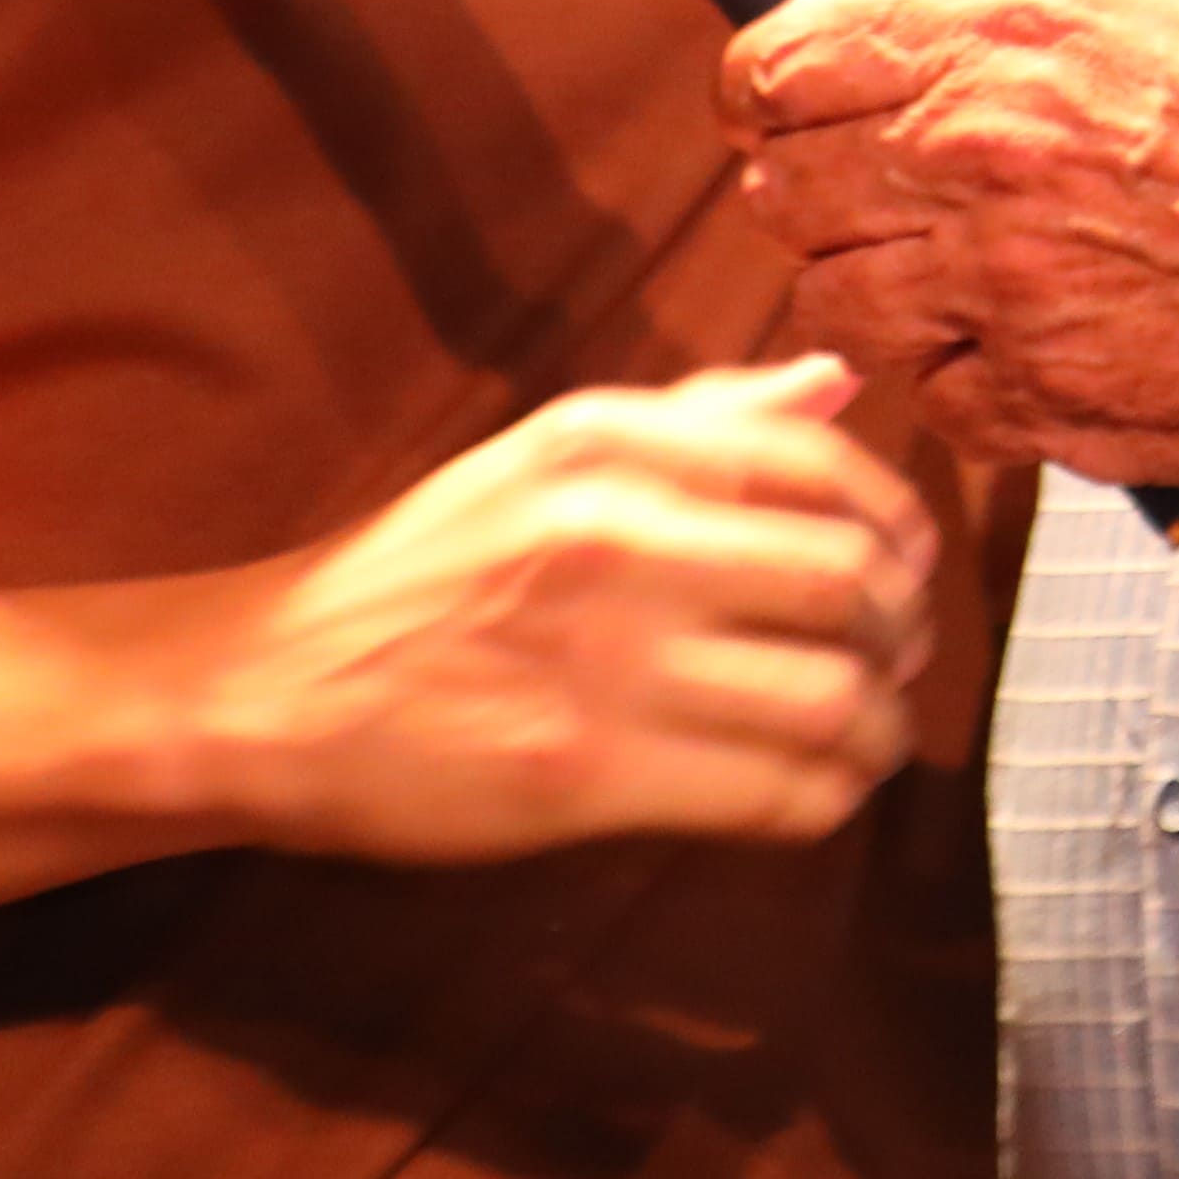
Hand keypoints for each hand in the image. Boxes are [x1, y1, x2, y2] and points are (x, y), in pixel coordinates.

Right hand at [159, 357, 937, 866]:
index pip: (818, 463)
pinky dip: (826, 797)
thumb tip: (841, 381)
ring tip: (869, 734)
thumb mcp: (551, 455)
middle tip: (898, 659)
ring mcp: (604, 658)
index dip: (895, 523)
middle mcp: (618, 532)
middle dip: (902, 630)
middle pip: (845, 580)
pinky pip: (771, 791)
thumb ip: (703, 419)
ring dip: (877, 725)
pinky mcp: (586, 774)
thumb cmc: (424, 570)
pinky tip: (817, 790)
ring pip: (826, 695)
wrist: (274, 687)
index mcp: (611, 440)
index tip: (905, 567)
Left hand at [723, 0, 1178, 481]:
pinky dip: (955, 375)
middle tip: (865, 187)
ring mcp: (999, 294)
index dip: (769, 83)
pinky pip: (930, 398)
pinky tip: (1019, 337)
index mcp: (996, 37)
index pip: (780, 61)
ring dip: (866, 289)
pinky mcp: (1041, 401)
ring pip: (832, 308)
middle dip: (808, 187)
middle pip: (781, 191)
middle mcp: (973, 161)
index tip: (788, 98)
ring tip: (938, 268)